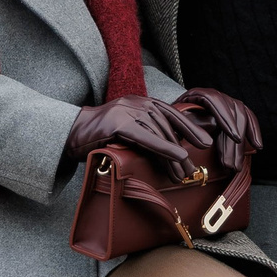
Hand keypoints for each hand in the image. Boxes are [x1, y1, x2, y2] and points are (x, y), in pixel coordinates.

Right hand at [66, 95, 213, 178]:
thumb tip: (176, 150)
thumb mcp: (128, 131)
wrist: (70, 134)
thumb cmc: (100, 138)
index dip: (190, 127)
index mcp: (141, 101)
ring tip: (183, 175)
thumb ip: (148, 132)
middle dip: (182, 150)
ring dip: (174, 156)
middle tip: (192, 172)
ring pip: (160, 133)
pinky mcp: (119, 123)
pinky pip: (147, 137)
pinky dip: (165, 147)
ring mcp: (127, 110)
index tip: (206, 141)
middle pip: (168, 126)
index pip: (172, 112)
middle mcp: (137, 102)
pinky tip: (178, 156)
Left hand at [174, 88, 261, 179]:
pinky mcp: (232, 112)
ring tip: (235, 165)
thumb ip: (184, 126)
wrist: (171, 118)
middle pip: (232, 113)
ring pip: (241, 118)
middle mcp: (215, 96)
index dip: (226, 119)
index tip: (234, 136)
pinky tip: (257, 145)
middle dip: (233, 142)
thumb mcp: (173, 122)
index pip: (216, 102)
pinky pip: (248, 119)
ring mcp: (225, 103)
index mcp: (198, 94)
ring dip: (241, 144)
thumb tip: (199, 137)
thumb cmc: (171, 121)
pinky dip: (253, 132)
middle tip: (230, 165)